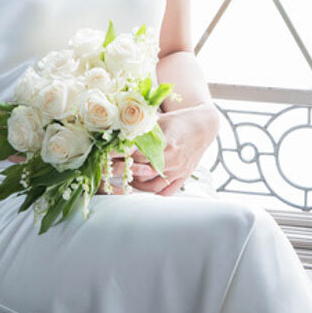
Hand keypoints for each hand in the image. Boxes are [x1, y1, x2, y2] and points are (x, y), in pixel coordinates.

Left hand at [102, 104, 218, 196]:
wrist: (203, 126)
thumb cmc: (178, 121)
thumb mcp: (159, 120)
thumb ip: (141, 127)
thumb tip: (118, 130)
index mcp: (166, 144)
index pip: (137, 154)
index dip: (121, 155)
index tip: (108, 154)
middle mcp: (172, 160)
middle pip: (142, 171)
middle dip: (126, 170)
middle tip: (113, 167)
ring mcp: (178, 171)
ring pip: (152, 186)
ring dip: (137, 184)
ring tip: (128, 178)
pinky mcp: (183, 177)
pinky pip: (166, 191)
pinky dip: (153, 192)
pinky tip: (144, 186)